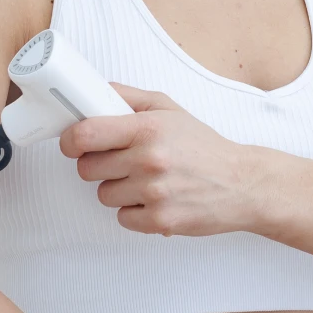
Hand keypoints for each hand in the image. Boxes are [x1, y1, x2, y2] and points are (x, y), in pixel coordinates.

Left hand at [58, 82, 251, 235]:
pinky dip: (134, 213)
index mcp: (148, 129)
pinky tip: (155, 201)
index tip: (72, 144)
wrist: (242, 184)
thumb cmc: (203, 147)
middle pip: (88, 169)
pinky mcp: (160, 221)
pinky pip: (123, 218)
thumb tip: (94, 91)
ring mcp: (154, 194)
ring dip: (118, 190)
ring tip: (144, 183)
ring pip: (104, 195)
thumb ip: (129, 98)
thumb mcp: (170, 110)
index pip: (86, 134)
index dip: (71, 141)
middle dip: (99, 166)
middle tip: (121, 163)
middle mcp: (149, 161)